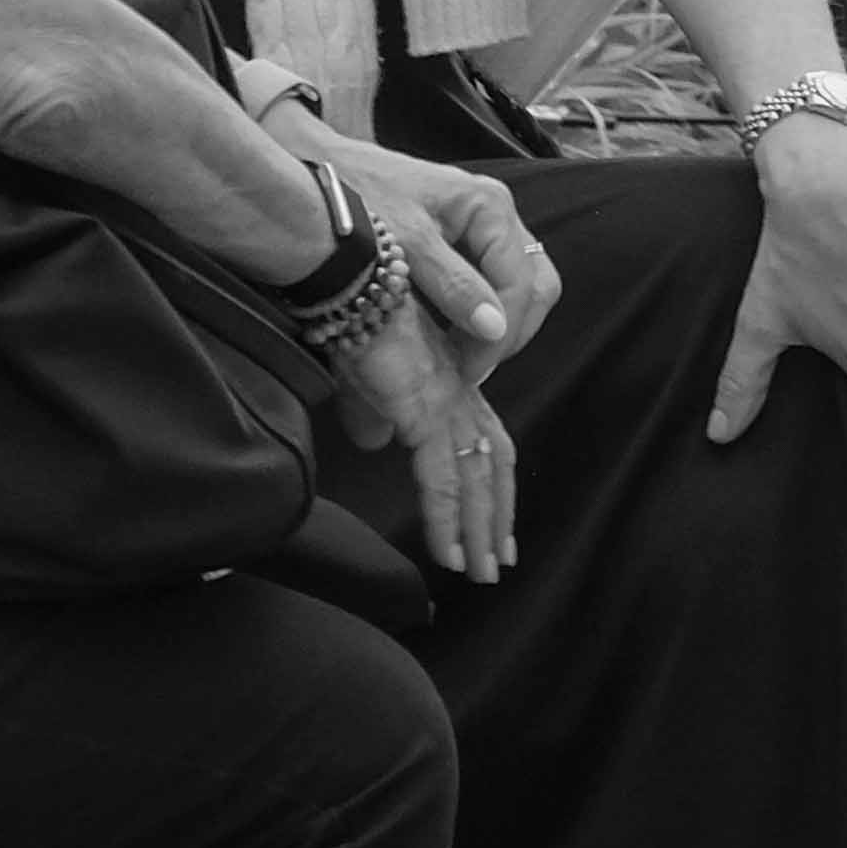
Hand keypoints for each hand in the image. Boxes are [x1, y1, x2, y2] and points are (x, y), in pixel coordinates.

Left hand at [319, 136, 561, 383]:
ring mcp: (480, 225)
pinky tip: (451, 333)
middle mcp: (494, 212)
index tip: (469, 370)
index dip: (501, 335)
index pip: (522, 285)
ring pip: (518, 287)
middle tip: (470, 367)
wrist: (313, 168)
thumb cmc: (354, 198)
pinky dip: (479, 312)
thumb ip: (453, 285)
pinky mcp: (461, 238)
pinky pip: (491, 282)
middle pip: (533, 286)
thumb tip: (495, 329)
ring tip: (461, 357)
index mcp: (489, 206)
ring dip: (497, 326)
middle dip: (508, 332)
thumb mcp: (403, 245)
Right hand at [327, 305, 517, 583]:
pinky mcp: (426, 412)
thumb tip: (373, 440)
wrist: (347, 276)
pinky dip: (448, 522)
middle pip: (493, 462)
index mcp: (449, 378)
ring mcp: (446, 403)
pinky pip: (443, 480)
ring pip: (476, 480)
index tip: (493, 519)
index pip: (485, 438)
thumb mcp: (362, 369)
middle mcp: (458, 391)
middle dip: (497, 514)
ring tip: (479, 571)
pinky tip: (448, 552)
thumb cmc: (350, 308)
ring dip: (479, 531)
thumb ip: (372, 407)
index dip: (493, 481)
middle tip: (499, 559)